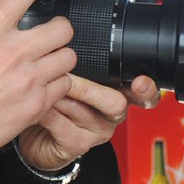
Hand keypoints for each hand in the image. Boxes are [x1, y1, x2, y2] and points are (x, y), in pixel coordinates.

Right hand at [0, 0, 76, 154]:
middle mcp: (14, 53)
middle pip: (63, 27)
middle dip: (58, 25)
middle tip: (48, 31)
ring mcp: (29, 80)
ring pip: (69, 57)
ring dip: (59, 55)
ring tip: (46, 59)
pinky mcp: (36, 104)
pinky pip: (64, 85)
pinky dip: (56, 83)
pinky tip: (40, 83)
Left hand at [17, 72, 160, 171]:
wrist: (38, 135)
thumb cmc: (57, 103)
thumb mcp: (72, 80)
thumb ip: (79, 64)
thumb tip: (67, 39)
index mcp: (117, 93)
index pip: (144, 93)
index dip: (146, 88)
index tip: (140, 82)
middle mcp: (112, 114)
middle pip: (115, 102)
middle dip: (87, 88)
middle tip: (66, 76)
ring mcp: (96, 131)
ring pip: (83, 111)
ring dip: (60, 97)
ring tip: (43, 86)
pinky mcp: (78, 144)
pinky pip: (63, 126)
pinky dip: (48, 112)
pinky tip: (37, 105)